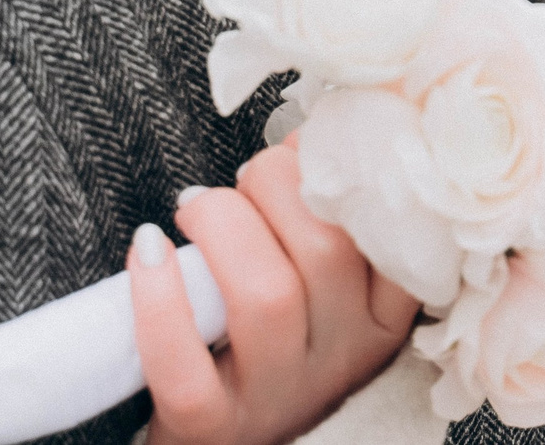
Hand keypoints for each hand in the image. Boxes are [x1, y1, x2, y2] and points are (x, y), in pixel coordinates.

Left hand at [128, 138, 420, 444]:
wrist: (224, 444)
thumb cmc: (273, 343)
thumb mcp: (328, 291)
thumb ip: (332, 219)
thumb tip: (313, 131)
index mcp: (381, 317)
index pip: (396, 233)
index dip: (355, 170)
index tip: (313, 146)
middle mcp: (341, 358)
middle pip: (327, 252)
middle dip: (275, 184)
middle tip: (244, 178)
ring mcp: (277, 395)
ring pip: (266, 296)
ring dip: (223, 223)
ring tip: (196, 207)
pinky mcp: (210, 425)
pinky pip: (183, 364)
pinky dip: (159, 298)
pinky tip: (148, 249)